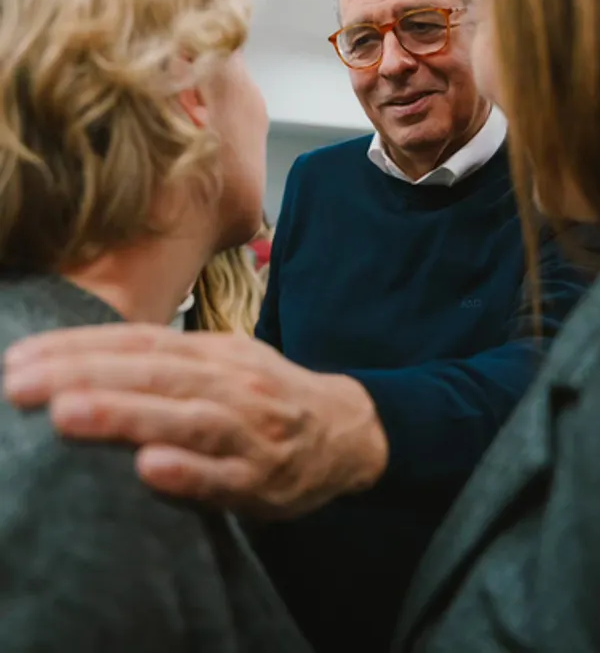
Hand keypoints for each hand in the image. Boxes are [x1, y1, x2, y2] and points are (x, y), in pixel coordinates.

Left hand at [2, 326, 388, 516]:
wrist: (344, 428)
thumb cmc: (268, 395)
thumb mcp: (224, 361)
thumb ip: (166, 360)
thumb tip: (87, 359)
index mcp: (215, 352)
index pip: (140, 342)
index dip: (80, 346)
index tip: (21, 356)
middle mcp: (231, 383)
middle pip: (155, 374)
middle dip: (84, 375)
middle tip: (21, 383)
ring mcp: (249, 431)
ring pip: (186, 419)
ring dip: (127, 415)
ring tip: (68, 414)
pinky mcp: (264, 479)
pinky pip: (225, 477)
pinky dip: (190, 473)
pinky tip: (151, 470)